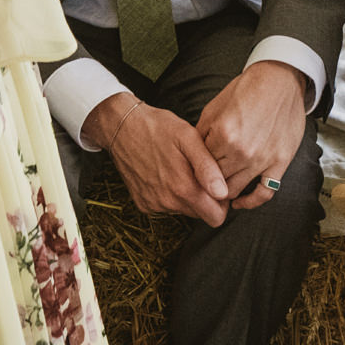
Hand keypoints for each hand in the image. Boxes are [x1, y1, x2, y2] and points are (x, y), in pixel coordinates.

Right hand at [90, 95, 230, 224]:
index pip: (216, 217)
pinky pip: (166, 206)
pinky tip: (164, 172)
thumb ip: (207, 167)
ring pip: (183, 210)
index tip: (215, 181)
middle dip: (205, 198)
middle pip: (200, 215)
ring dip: (186, 194)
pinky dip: (169, 193)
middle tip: (198, 171)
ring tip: (179, 167)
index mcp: (184, 188)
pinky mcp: (142, 203)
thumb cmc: (158, 127)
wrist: (121, 126)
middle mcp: (168, 202)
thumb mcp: (188, 137)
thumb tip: (223, 193)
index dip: (222, 202)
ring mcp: (153, 204)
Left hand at [195, 61, 308, 210]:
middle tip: (202, 185)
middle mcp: (241, 151)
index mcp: (223, 135)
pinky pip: (265, 192)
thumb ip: (201, 134)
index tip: (192, 173)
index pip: (200, 165)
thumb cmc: (246, 90)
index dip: (195, 169)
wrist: (279, 81)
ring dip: (224, 193)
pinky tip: (240, 202)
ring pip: (235, 190)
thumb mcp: (214, 108)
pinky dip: (251, 202)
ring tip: (217, 192)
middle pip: (215, 180)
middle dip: (206, 183)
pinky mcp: (279, 163)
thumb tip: (191, 156)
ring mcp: (262, 160)